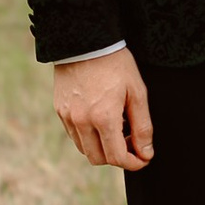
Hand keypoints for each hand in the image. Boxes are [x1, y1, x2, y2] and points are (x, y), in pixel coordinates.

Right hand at [54, 47, 153, 170]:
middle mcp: (81, 122)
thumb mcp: (136, 93)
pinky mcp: (59, 110)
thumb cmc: (115, 64)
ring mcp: (67, 117)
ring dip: (102, 148)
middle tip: (131, 143)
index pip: (117, 157)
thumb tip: (145, 153)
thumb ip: (142, 126)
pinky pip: (74, 135)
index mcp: (103, 118)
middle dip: (117, 157)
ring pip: (85, 149)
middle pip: (99, 159)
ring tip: (117, 129)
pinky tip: (101, 121)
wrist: (85, 41)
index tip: (143, 159)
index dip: (133, 163)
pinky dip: (89, 137)